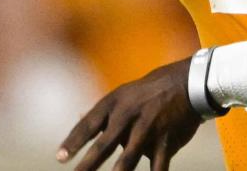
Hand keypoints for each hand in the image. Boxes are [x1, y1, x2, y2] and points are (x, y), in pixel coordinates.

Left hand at [58, 58, 203, 170]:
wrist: (186, 84)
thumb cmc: (147, 93)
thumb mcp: (122, 95)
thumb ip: (101, 112)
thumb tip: (77, 117)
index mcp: (113, 103)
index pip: (89, 124)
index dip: (73, 142)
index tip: (60, 158)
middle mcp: (128, 115)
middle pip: (105, 143)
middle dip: (89, 163)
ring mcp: (148, 127)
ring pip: (131, 154)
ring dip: (121, 170)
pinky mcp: (166, 139)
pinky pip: (158, 163)